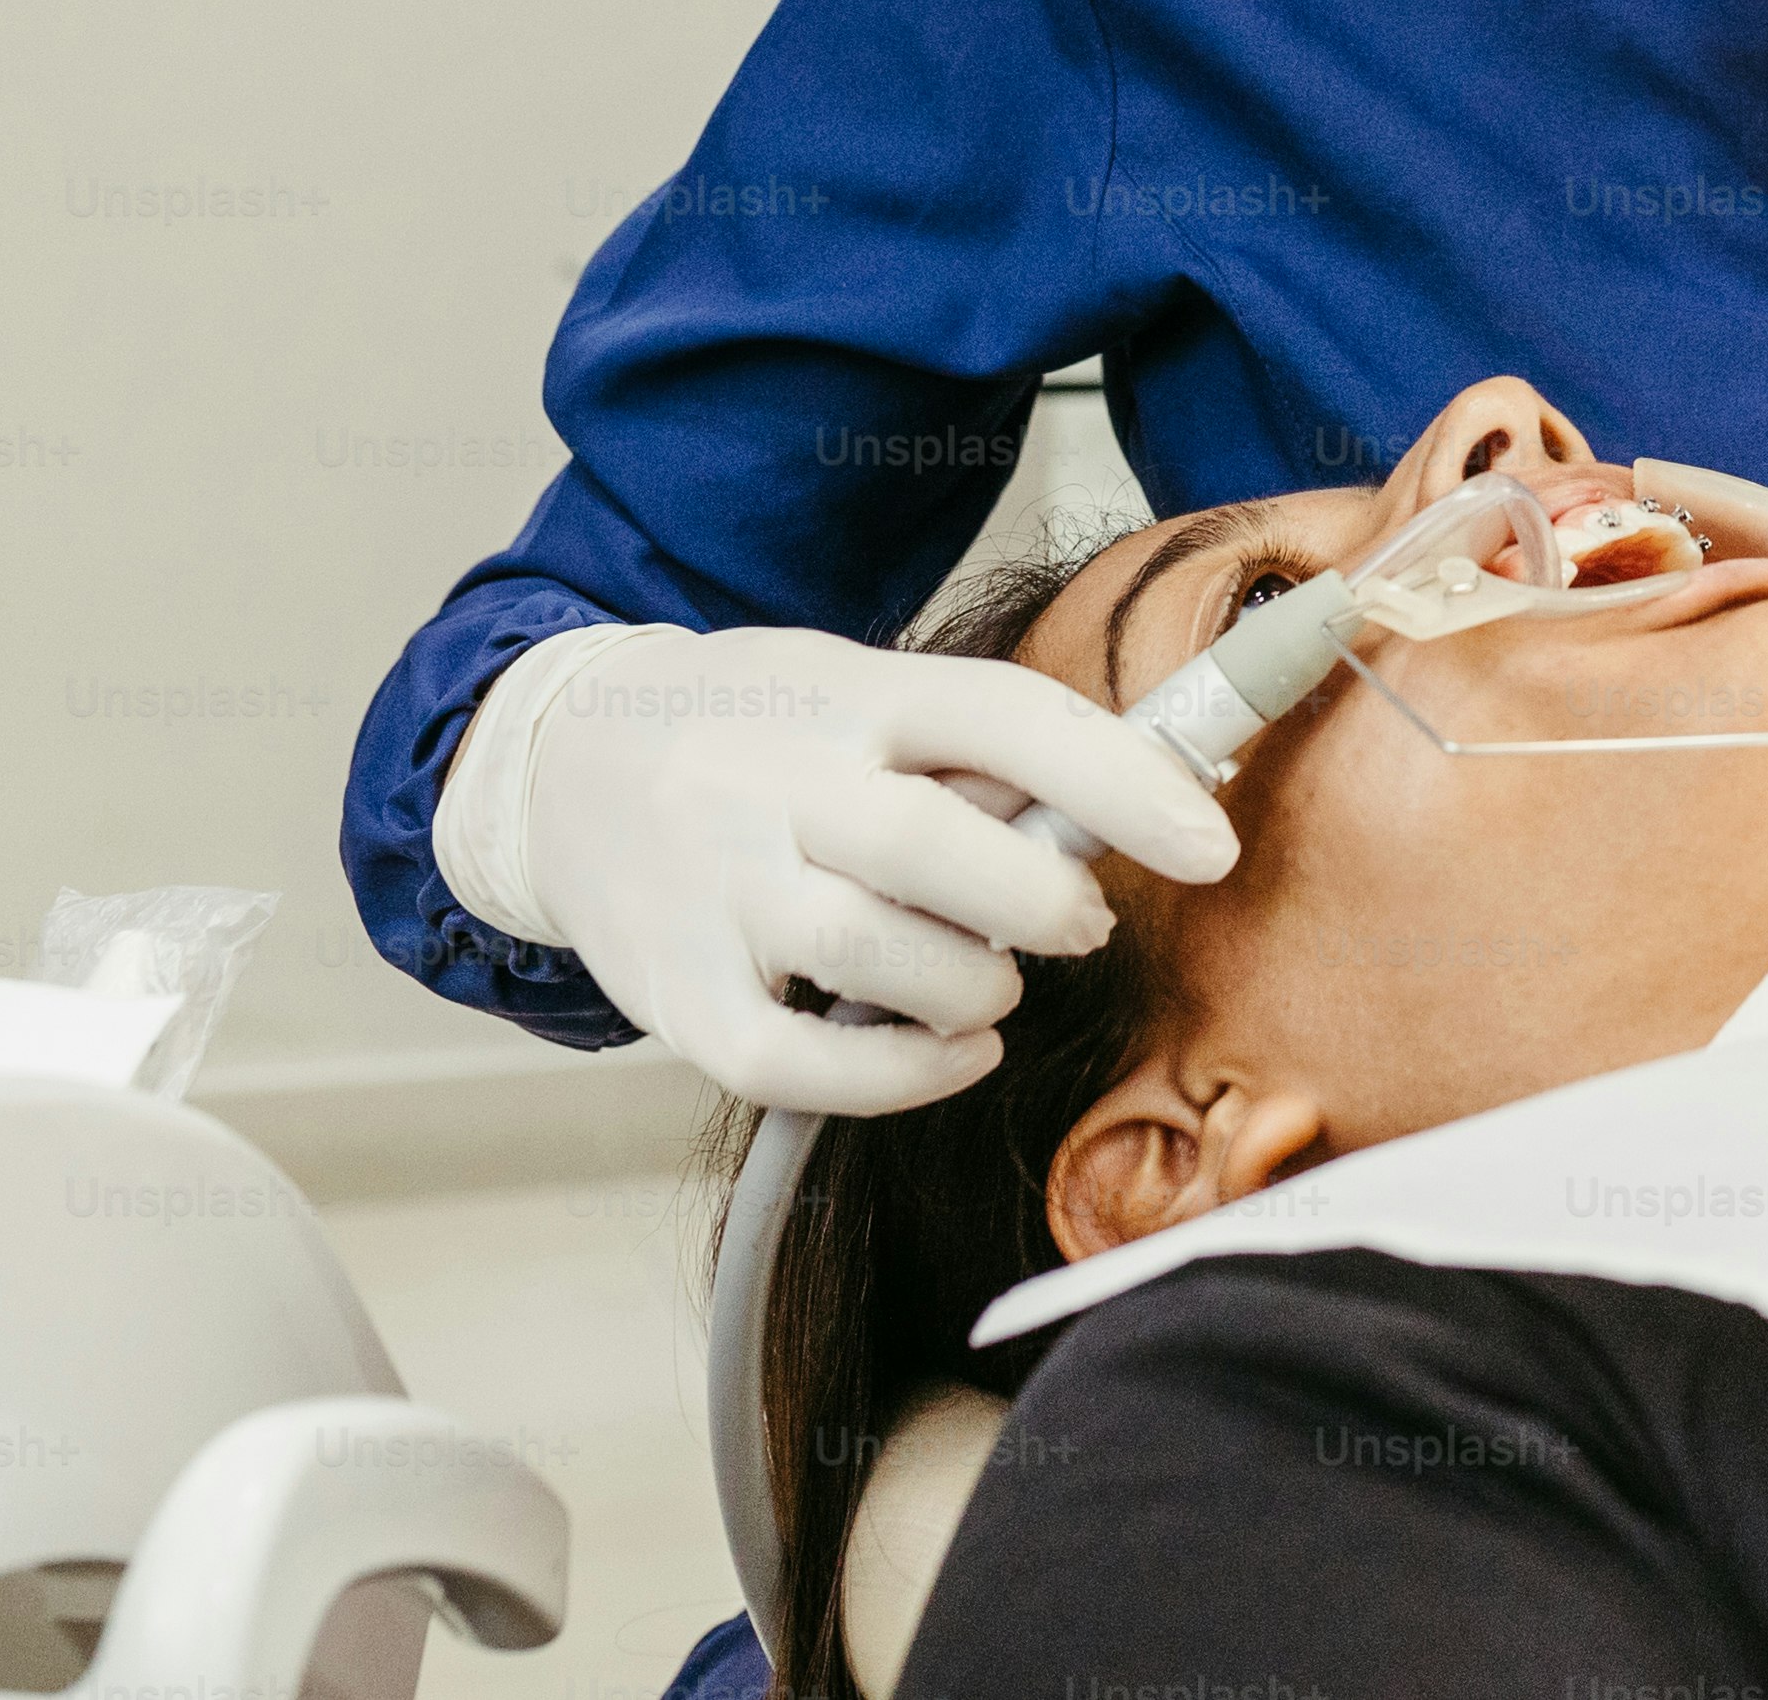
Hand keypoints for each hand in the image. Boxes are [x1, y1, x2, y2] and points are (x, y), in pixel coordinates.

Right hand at [522, 624, 1238, 1115]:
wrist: (557, 766)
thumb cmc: (759, 733)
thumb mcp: (861, 692)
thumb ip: (980, 749)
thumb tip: (1149, 797)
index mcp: (847, 691)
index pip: (1006, 719)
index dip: (1124, 782)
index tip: (1210, 842)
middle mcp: (772, 779)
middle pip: (935, 848)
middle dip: (1044, 903)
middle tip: (1082, 923)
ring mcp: (713, 888)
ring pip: (872, 956)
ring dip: (973, 985)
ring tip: (993, 980)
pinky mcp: (675, 992)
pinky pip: (798, 1063)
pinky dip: (899, 1075)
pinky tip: (950, 1046)